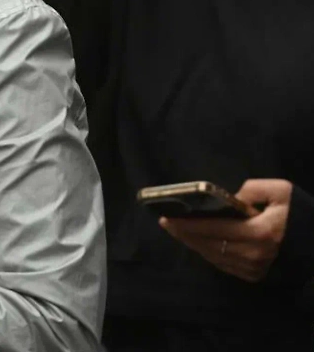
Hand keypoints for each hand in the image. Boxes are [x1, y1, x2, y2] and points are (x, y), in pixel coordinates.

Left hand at [160, 179, 292, 282]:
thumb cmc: (298, 212)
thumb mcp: (281, 191)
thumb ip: (253, 189)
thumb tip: (230, 197)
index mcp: (260, 232)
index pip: (214, 228)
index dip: (189, 224)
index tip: (169, 218)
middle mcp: (254, 254)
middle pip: (209, 244)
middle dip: (185, 234)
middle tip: (166, 223)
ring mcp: (253, 268)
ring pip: (213, 256)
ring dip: (193, 244)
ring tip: (177, 231)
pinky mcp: (254, 275)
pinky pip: (222, 264)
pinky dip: (206, 253)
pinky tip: (196, 242)